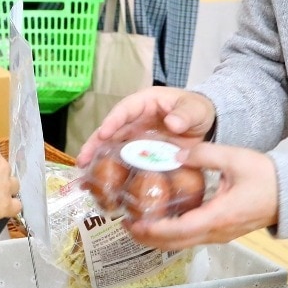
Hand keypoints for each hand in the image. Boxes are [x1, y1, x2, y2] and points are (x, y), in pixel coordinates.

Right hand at [75, 87, 216, 165]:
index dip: (113, 121)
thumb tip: (172, 123)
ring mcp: (136, 138)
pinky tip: (102, 185)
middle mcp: (135, 120)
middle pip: (111, 130)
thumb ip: (185, 115)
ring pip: (112, 148)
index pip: (125, 109)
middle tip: (82, 159)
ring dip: (98, 160)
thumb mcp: (195, 109)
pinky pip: (125, 161)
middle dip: (95, 144)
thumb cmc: (197, 110)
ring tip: (84, 176)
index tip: (104, 133)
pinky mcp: (141, 153)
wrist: (205, 125)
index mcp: (145, 103)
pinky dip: (114, 172)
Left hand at [123, 144, 278, 250]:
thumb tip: (175, 153)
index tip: (135, 223)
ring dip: (160, 237)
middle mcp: (218, 231)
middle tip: (126, 225)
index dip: (154, 230)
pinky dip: (173, 234)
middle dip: (149, 237)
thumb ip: (203, 154)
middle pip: (176, 243)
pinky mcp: (223, 231)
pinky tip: (163, 221)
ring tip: (139, 224)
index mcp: (219, 216)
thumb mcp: (234, 158)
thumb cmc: (268, 177)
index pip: (180, 230)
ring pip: (184, 243)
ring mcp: (221, 234)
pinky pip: (193, 238)